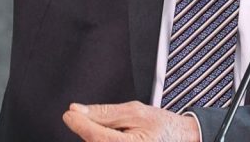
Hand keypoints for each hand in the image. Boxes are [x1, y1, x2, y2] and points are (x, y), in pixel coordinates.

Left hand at [62, 101, 200, 141]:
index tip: (69, 114)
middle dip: (92, 128)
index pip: (94, 136)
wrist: (180, 138)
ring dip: (99, 136)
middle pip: (93, 141)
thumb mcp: (135, 111)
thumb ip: (105, 112)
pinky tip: (119, 137)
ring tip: (123, 131)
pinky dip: (105, 140)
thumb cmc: (162, 126)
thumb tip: (78, 111)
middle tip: (113, 121)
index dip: (79, 123)